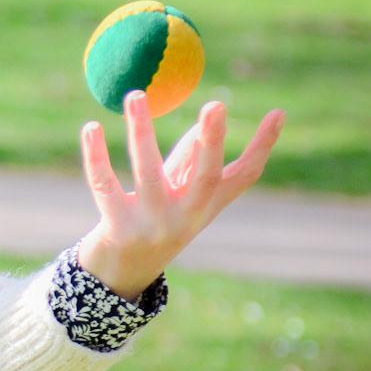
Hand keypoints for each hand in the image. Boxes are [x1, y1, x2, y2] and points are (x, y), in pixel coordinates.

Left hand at [77, 92, 285, 300]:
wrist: (119, 276)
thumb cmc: (152, 220)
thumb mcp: (178, 193)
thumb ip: (189, 159)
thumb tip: (205, 121)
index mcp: (206, 206)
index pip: (244, 175)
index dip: (263, 145)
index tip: (279, 112)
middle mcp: (186, 217)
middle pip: (206, 177)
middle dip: (212, 141)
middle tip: (216, 104)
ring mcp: (153, 226)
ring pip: (148, 173)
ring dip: (141, 131)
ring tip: (136, 95)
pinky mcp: (118, 231)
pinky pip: (105, 186)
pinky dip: (96, 156)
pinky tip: (91, 127)